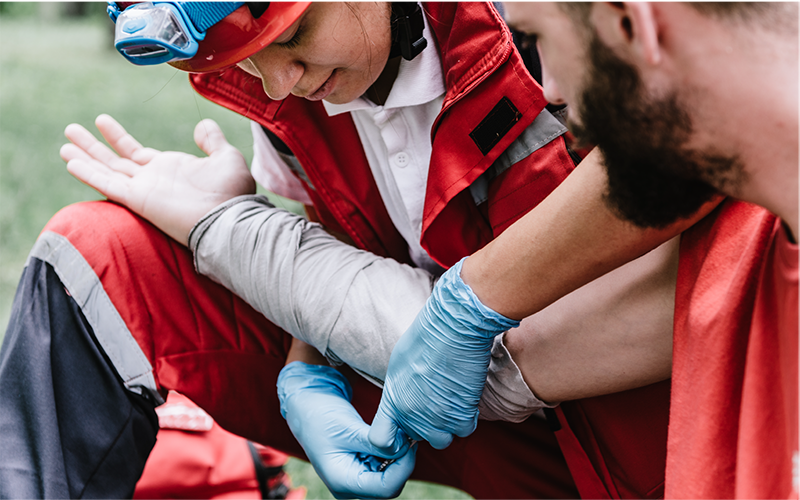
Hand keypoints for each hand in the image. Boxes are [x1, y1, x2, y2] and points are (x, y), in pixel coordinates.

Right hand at [60, 114, 254, 245]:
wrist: (229, 218)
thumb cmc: (232, 194)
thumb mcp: (226, 158)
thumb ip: (212, 141)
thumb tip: (202, 126)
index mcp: (171, 169)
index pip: (136, 152)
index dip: (118, 137)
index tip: (101, 121)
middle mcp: (153, 180)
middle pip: (114, 160)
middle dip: (92, 146)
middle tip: (71, 130)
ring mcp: (144, 190)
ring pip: (106, 170)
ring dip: (85, 156)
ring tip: (64, 145)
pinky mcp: (138, 200)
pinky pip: (108, 185)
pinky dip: (89, 174)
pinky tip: (71, 162)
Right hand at [277, 362, 415, 499]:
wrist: (305, 405)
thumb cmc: (319, 415)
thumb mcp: (348, 428)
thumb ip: (376, 442)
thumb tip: (404, 448)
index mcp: (342, 481)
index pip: (386, 488)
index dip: (404, 468)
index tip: (410, 443)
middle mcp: (348, 486)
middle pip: (389, 485)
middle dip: (402, 462)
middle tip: (408, 436)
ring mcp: (354, 477)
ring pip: (388, 477)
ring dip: (397, 457)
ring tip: (399, 434)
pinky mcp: (359, 466)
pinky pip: (382, 466)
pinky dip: (390, 453)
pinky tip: (391, 437)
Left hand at [368, 258, 519, 450]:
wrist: (453, 328)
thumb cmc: (426, 338)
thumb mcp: (398, 365)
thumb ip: (399, 391)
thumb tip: (405, 401)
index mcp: (393, 401)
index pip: (381, 440)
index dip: (392, 440)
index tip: (401, 432)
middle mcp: (412, 415)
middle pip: (417, 438)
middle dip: (424, 425)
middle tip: (434, 400)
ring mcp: (437, 419)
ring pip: (442, 439)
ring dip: (446, 425)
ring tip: (449, 399)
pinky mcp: (461, 415)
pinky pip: (464, 430)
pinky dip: (466, 417)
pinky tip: (464, 397)